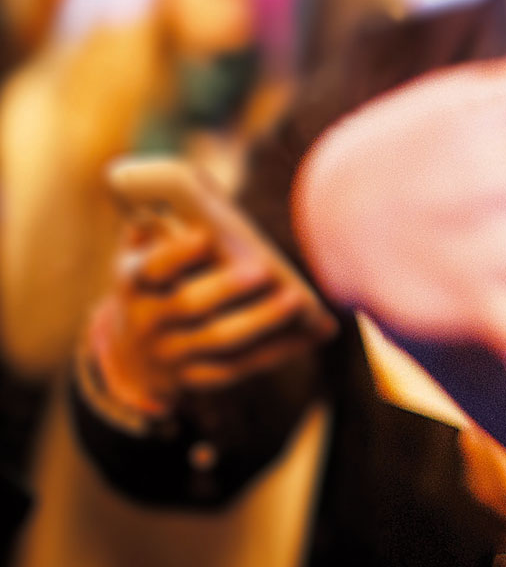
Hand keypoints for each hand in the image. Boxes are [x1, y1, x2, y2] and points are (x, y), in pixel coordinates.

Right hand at [92, 216, 334, 412]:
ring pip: (218, 340)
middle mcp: (146, 320)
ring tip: (296, 299)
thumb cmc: (155, 285)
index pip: (151, 268)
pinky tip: (311, 332)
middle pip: (187, 305)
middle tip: (262, 270)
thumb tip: (177, 189)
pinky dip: (277, 350)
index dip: (176, 253)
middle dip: (224, 288)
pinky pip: (238, 366)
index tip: (204, 235)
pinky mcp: (195, 377)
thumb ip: (156, 228)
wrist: (132, 355)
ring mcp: (170, 353)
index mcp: (133, 281)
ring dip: (260, 320)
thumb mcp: (142, 256)